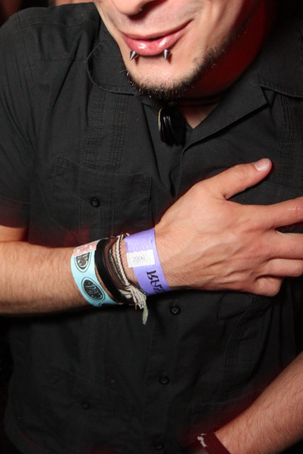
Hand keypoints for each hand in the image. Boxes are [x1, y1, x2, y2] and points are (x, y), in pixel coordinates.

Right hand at [155, 159, 302, 294]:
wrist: (163, 259)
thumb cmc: (182, 226)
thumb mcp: (205, 190)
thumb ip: (238, 176)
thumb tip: (264, 165)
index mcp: (252, 222)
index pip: (294, 212)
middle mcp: (258, 247)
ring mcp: (252, 268)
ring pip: (295, 269)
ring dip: (301, 258)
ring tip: (298, 249)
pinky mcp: (243, 284)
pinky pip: (274, 288)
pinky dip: (281, 280)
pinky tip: (277, 270)